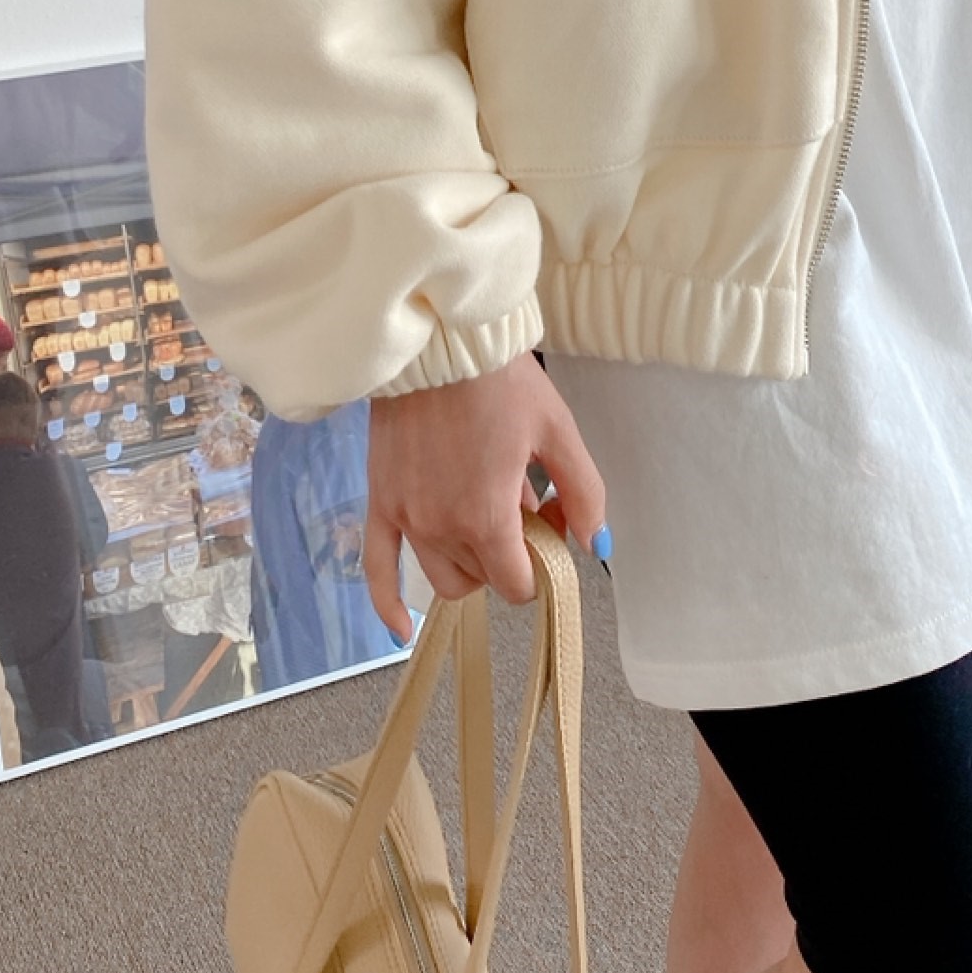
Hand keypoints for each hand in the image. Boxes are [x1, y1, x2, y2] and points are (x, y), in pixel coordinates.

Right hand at [363, 350, 606, 640]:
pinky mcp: (379, 500)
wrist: (438, 341)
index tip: (546, 525)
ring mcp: (405, 517)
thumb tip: (594, 544)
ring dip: (468, 562)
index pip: (517, 584)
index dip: (540, 564)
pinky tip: (402, 631)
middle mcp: (440, 528)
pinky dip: (389, 605)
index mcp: (486, 517)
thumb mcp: (557, 431)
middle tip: (521, 511)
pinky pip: (377, 569)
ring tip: (482, 513)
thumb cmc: (500, 381)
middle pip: (481, 579)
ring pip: (441, 576)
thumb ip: (583, 493)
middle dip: (507, 558)